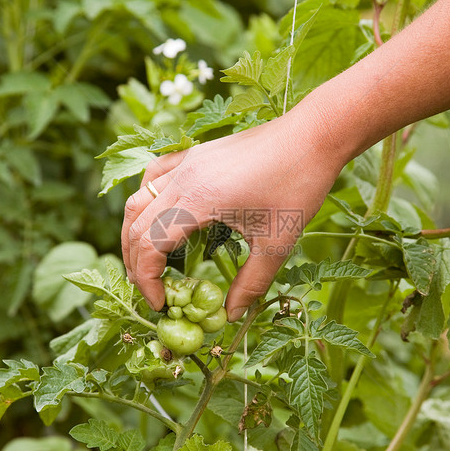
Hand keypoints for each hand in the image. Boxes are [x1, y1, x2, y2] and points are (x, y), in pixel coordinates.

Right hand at [122, 113, 341, 320]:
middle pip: (136, 224)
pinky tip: (158, 215)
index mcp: (198, 200)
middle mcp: (183, 177)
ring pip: (139, 199)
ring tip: (148, 261)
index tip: (161, 304)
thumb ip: (252, 283)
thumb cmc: (299, 184)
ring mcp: (187, 161)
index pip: (150, 245)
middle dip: (136, 263)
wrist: (314, 135)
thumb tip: (230, 315)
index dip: (147, 280)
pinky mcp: (195, 153)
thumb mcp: (278, 243)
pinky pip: (154, 175)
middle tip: (152, 291)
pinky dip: (146, 200)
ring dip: (135, 232)